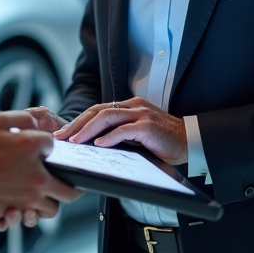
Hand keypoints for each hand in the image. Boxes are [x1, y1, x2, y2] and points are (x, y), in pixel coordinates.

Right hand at [0, 111, 81, 231]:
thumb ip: (22, 118)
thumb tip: (36, 123)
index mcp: (33, 149)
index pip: (52, 147)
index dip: (44, 146)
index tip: (36, 148)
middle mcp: (37, 177)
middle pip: (69, 190)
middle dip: (67, 185)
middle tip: (59, 181)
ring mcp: (27, 199)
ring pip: (51, 209)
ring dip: (46, 202)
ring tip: (35, 195)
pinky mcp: (14, 213)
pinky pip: (27, 219)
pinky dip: (22, 215)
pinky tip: (15, 205)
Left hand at [54, 97, 187, 164]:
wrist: (192, 141)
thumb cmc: (164, 142)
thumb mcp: (138, 135)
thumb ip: (120, 135)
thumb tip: (93, 145)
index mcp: (129, 106)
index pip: (97, 110)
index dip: (79, 121)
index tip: (64, 133)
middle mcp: (134, 106)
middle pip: (97, 111)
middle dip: (77, 124)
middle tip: (62, 137)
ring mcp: (141, 114)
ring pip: (107, 117)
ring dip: (87, 130)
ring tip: (74, 141)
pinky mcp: (148, 126)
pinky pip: (124, 130)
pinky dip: (109, 137)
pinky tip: (98, 145)